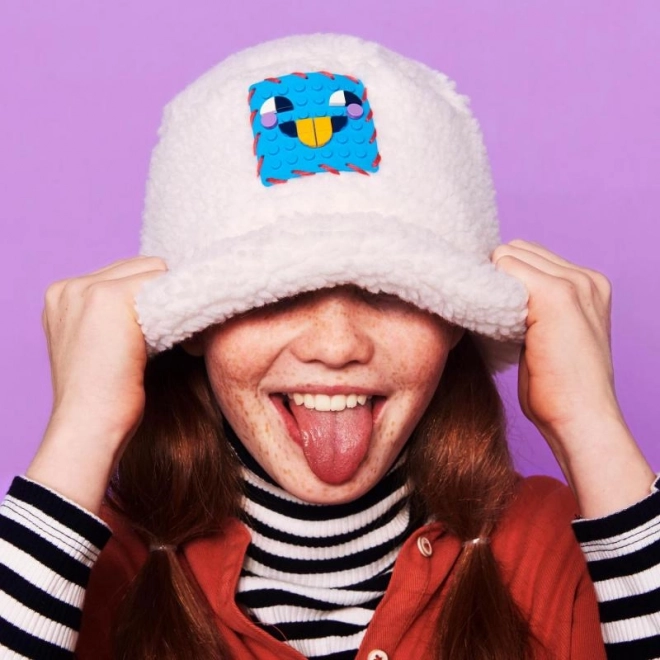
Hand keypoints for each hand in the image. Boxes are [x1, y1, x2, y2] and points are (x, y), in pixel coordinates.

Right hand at [26, 256, 166, 512]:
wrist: (90, 426)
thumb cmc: (104, 398)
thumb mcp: (102, 346)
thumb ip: (117, 317)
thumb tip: (163, 296)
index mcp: (63, 296)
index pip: (124, 273)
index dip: (150, 296)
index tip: (167, 321)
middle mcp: (70, 287)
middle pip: (141, 266)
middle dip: (162, 293)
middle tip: (177, 330)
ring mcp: (87, 289)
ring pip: (156, 271)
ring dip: (172, 299)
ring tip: (178, 336)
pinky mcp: (110, 297)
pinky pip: (163, 283)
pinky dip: (180, 305)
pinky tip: (184, 335)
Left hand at [492, 240, 653, 516]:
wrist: (579, 419)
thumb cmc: (558, 389)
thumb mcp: (547, 338)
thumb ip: (531, 310)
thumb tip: (491, 292)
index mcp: (588, 286)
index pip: (529, 256)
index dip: (502, 276)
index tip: (484, 300)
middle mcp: (585, 278)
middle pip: (517, 250)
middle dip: (494, 275)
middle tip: (479, 308)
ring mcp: (573, 283)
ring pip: (508, 256)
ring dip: (490, 282)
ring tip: (483, 316)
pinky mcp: (556, 294)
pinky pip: (504, 267)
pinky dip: (486, 287)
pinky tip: (480, 315)